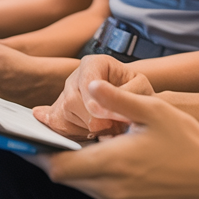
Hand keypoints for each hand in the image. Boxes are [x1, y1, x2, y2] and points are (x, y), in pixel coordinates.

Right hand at [33, 55, 155, 139]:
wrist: (131, 104)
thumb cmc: (137, 93)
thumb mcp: (140, 88)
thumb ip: (126, 95)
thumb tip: (102, 108)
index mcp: (93, 63)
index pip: (87, 81)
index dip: (95, 102)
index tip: (107, 116)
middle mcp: (75, 77)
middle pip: (72, 101)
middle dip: (92, 119)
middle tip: (112, 127)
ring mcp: (63, 95)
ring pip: (65, 116)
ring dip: (87, 129)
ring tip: (108, 128)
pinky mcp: (58, 113)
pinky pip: (60, 127)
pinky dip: (77, 135)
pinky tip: (94, 132)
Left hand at [39, 81, 198, 198]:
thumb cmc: (185, 139)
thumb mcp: (152, 110)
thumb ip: (117, 100)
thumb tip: (88, 87)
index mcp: (115, 164)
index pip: (60, 166)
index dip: (37, 153)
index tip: (23, 138)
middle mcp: (112, 189)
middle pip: (65, 176)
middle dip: (50, 155)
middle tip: (37, 132)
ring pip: (79, 183)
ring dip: (70, 163)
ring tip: (65, 138)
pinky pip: (95, 189)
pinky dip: (87, 171)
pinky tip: (94, 151)